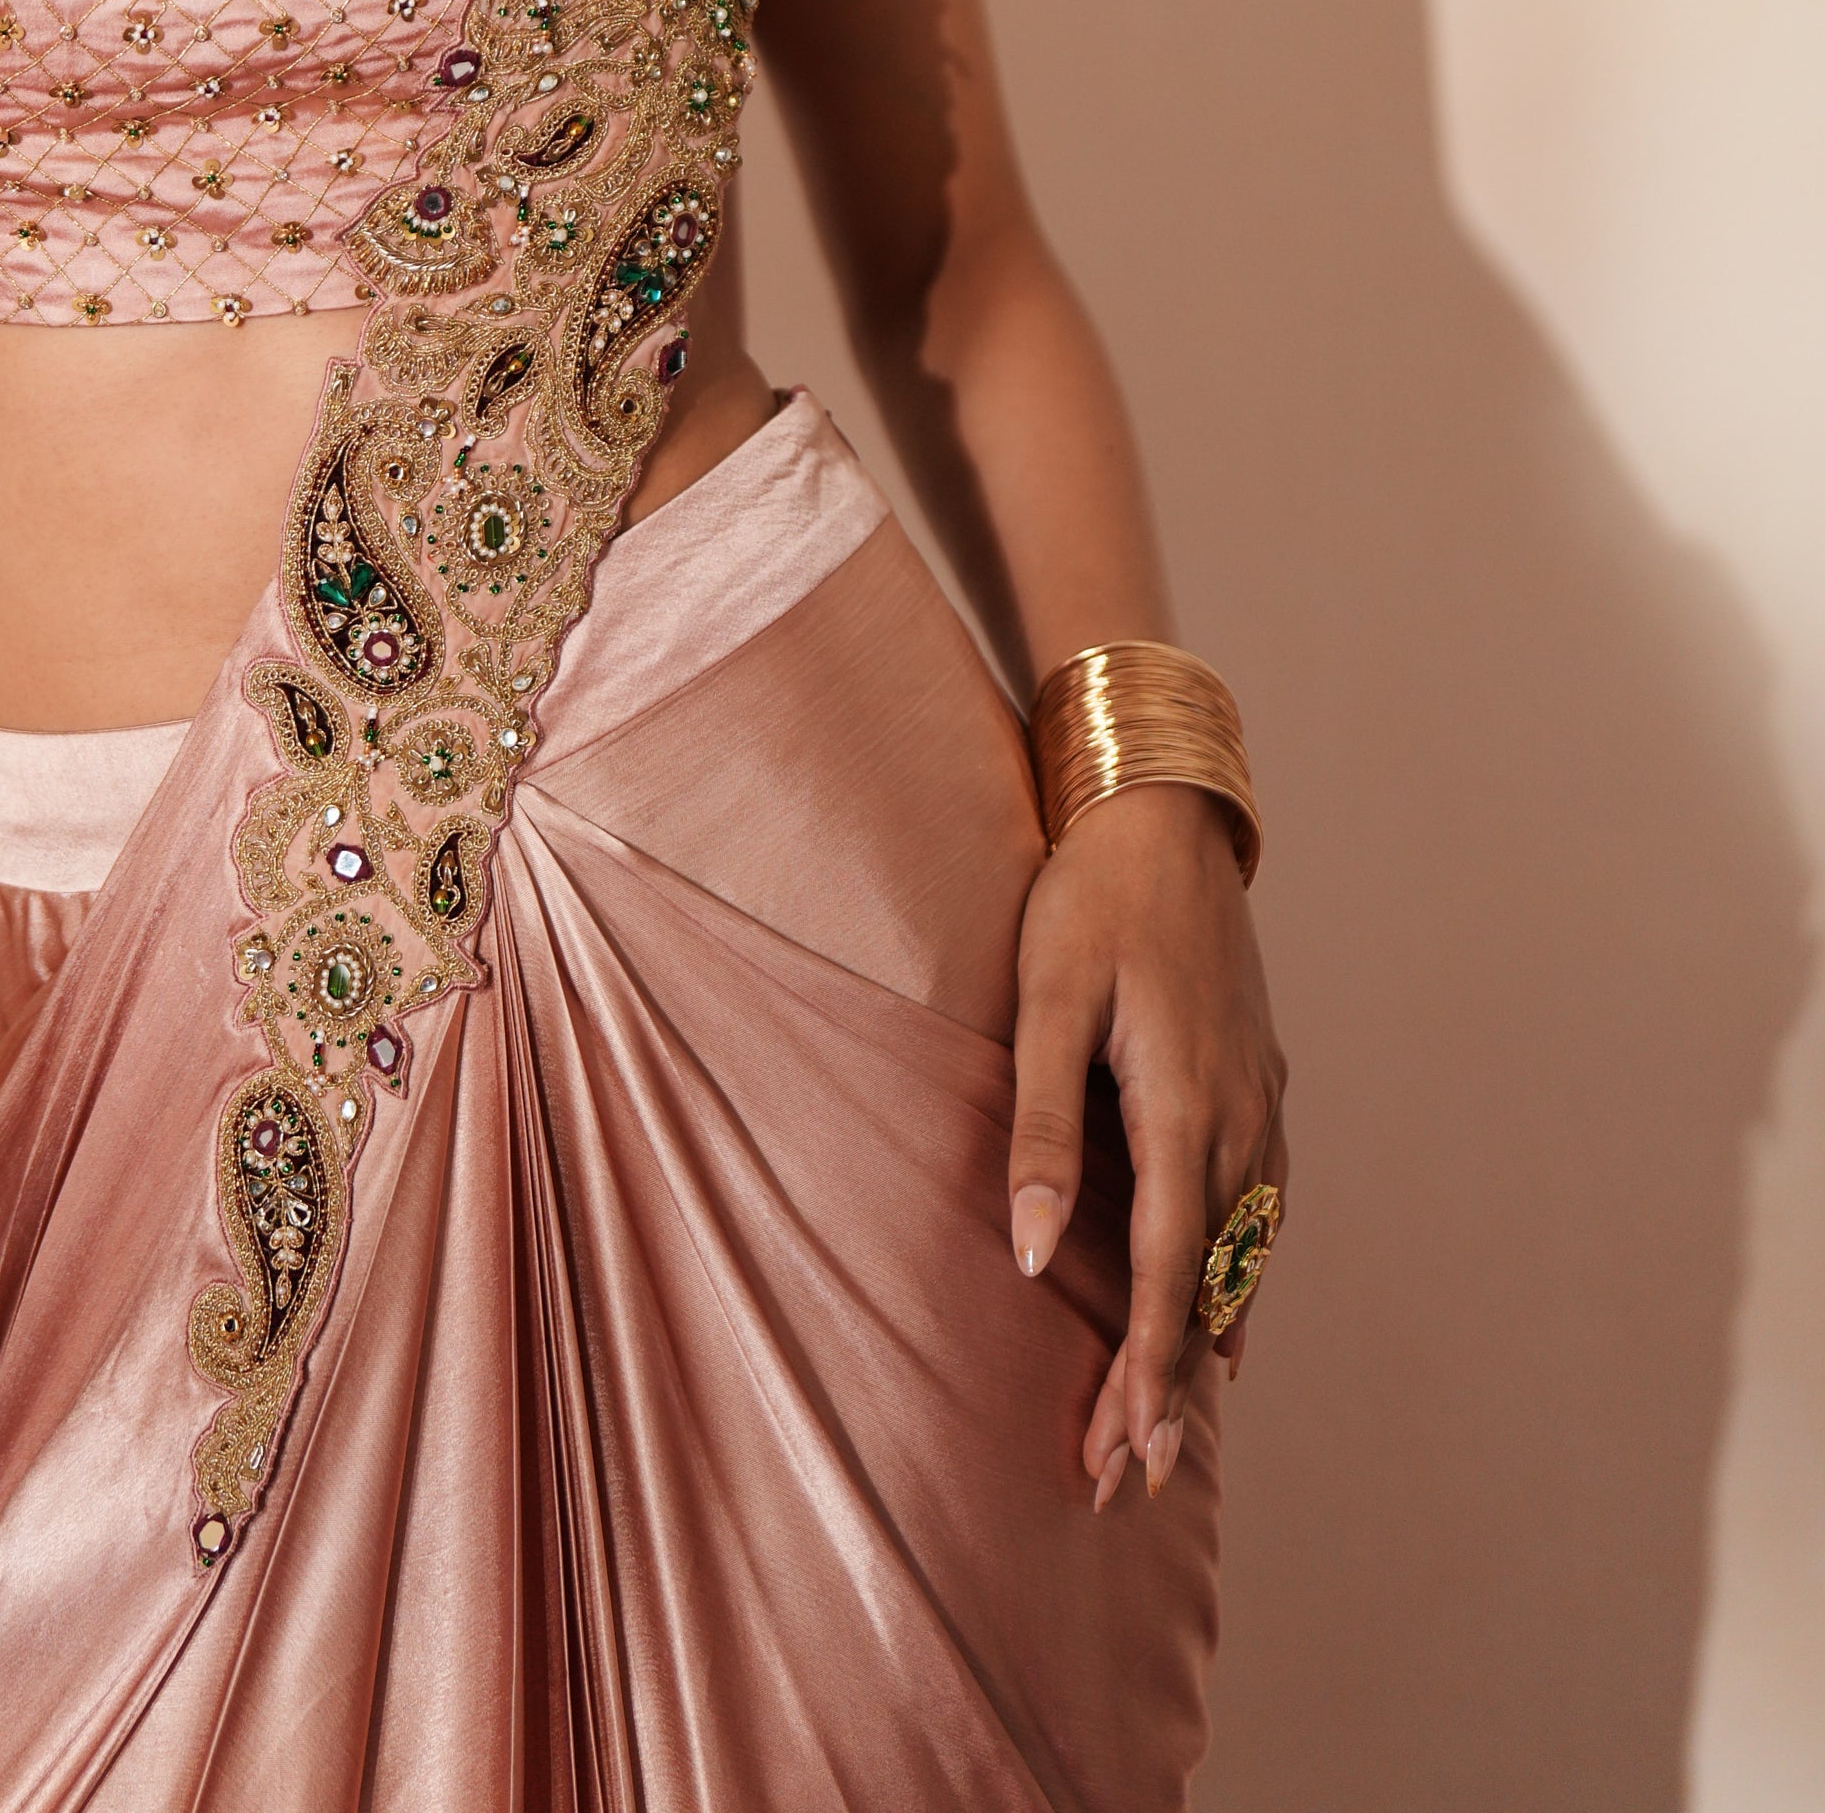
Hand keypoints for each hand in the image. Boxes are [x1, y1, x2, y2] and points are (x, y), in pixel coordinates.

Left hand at [1005, 782, 1287, 1505]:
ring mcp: (1264, 1102)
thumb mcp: (1045, 1002)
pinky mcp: (1265, 1084)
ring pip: (1243, 1257)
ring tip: (1168, 1430)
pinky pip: (1260, 1211)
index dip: (1148, 1373)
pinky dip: (1238, 1280)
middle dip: (1170, 1390)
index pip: (1167, 1272)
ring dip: (1204, 1345)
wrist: (1166, 814)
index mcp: (1183, 1105)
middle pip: (1209, 1285)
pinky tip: (1223, 1320)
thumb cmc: (1089, 898)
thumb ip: (1039, 1127)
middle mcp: (1241, 1119)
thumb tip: (1031, 1250)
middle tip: (1131, 1483)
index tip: (1129, 1454)